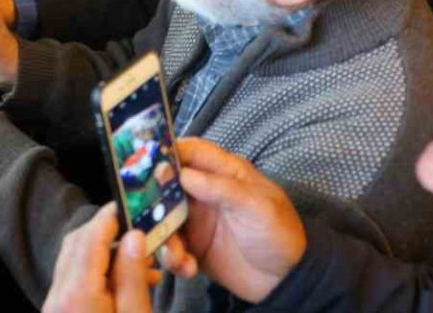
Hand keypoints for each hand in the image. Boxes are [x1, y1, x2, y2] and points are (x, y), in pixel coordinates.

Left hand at [42, 205, 155, 312]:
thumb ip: (133, 277)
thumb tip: (134, 237)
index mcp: (78, 295)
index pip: (90, 238)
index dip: (111, 217)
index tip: (132, 205)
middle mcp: (58, 296)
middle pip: (77, 244)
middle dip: (109, 232)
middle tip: (141, 232)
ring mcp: (55, 305)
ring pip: (75, 260)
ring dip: (106, 253)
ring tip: (142, 262)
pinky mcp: (60, 311)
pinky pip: (75, 281)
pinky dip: (99, 273)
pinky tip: (126, 282)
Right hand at [157, 139, 304, 302]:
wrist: (288, 280)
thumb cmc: (280, 233)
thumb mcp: (257, 206)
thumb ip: (222, 188)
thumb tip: (184, 174)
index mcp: (224, 173)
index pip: (190, 152)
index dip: (167, 152)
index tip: (145, 163)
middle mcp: (205, 193)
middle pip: (168, 186)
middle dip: (153, 199)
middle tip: (146, 214)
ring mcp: (198, 221)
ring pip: (164, 219)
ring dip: (164, 236)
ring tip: (177, 255)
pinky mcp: (194, 248)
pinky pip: (172, 248)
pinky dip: (173, 259)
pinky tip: (188, 268)